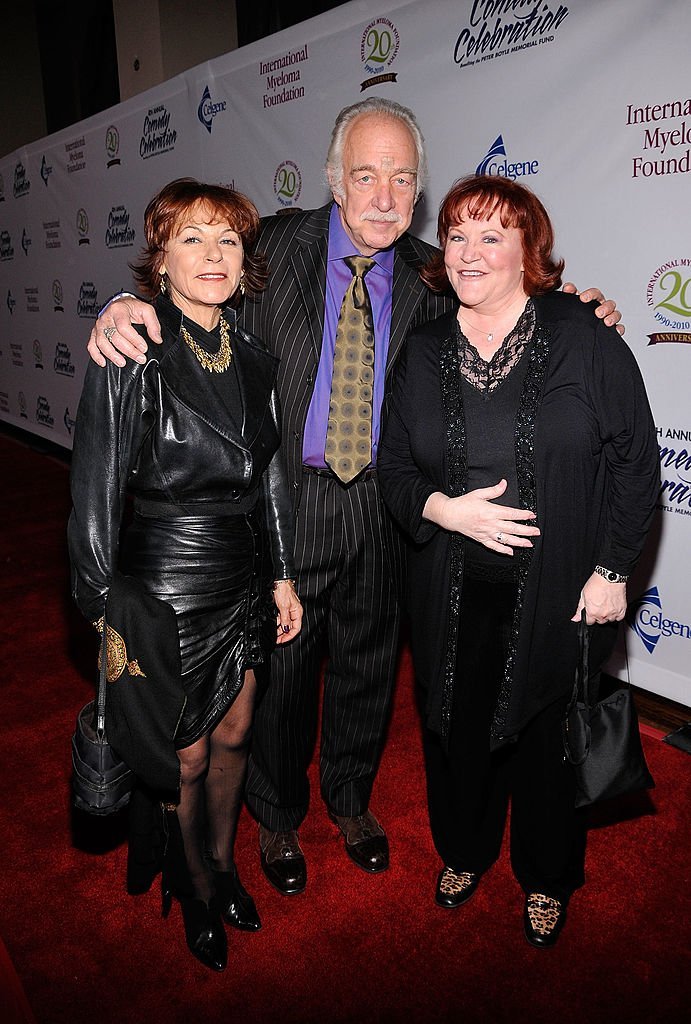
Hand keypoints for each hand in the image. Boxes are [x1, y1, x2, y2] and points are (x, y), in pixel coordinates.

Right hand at [87, 297, 162, 366]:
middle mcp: (106, 318)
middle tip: (140, 358)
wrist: (120, 304)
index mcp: (118, 310)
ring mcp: (99, 326)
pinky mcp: (95, 333)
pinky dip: (96, 355)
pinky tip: (104, 362)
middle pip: (114, 337)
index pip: (124, 327)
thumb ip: (153, 324)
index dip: (134, 339)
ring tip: (123, 363)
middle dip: (128, 350)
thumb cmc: (132, 308)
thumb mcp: (146, 310)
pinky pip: (92, 345)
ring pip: (102, 343)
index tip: (144, 348)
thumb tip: (157, 339)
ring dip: (112, 355)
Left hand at [273, 580, 302, 642]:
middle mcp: (294, 613)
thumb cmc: (284, 591)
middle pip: (290, 628)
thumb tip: (285, 629)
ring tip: (274, 635)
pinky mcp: (283, 609)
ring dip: (279, 630)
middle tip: (277, 640)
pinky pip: (281, 619)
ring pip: (285, 624)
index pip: (296, 628)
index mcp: (297, 612)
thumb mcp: (284, 606)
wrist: (280, 582)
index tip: (282, 641)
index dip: (289, 636)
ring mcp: (289, 611)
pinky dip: (278, 623)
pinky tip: (273, 626)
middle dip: (284, 635)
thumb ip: (285, 619)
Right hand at [423, 479, 539, 553]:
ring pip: (505, 540)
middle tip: (536, 531)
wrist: (449, 515)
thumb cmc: (463, 504)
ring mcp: (486, 533)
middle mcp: (490, 524)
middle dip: (526, 530)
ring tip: (529, 543)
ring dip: (518, 542)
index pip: (511, 514)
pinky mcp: (481, 539)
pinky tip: (511, 552)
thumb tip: (504, 483)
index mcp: (491, 511)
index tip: (532, 515)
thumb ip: (494, 490)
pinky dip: (503, 550)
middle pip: (512, 528)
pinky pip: (494, 547)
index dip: (523, 515)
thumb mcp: (479, 493)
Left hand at [562, 282, 624, 335]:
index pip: (594, 294)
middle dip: (605, 307)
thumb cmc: (576, 314)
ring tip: (607, 322)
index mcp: (593, 301)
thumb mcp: (571, 304)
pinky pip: (619, 328)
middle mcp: (602, 307)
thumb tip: (567, 288)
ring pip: (616, 314)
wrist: (576, 331)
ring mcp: (608, 317)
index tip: (583, 298)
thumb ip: (569, 294)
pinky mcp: (612, 329)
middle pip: (609, 304)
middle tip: (598, 313)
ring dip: (613, 317)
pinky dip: (619, 329)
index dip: (590, 294)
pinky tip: (615, 331)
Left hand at [571, 572, 626, 623]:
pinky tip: (613, 606)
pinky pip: (619, 618)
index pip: (589, 622)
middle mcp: (602, 615)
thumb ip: (579, 609)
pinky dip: (616, 614)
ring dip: (607, 615)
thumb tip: (575, 618)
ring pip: (609, 620)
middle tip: (599, 604)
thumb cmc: (597, 583)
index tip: (590, 611)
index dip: (588, 617)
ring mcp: (613, 613)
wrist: (610, 577)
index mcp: (592, 612)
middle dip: (598, 615)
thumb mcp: (583, 595)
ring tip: (606, 604)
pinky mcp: (622, 611)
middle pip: (599, 621)